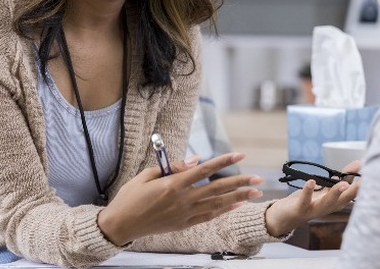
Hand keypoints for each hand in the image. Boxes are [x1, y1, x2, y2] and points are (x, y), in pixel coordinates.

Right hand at [97, 153, 263, 245]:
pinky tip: (236, 205)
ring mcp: (185, 214)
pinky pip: (208, 216)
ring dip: (237, 198)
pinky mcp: (183, 224)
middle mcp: (183, 200)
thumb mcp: (148, 175)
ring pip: (217, 204)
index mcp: (173, 184)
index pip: (204, 170)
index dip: (223, 161)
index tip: (239, 155)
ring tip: (254, 193)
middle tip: (258, 178)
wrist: (121, 224)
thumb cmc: (131, 196)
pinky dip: (223, 210)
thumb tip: (195, 160)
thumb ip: (174, 167)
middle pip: (217, 189)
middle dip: (240, 182)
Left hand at [264, 160, 360, 236]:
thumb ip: (342, 177)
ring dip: (335, 194)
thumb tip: (359, 163)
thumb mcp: (327, 189)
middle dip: (353, 192)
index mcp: (336, 202)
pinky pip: (305, 201)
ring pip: (327, 203)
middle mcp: (328, 208)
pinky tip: (311, 181)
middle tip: (363, 182)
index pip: (351, 194)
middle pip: (343, 201)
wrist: (284, 217)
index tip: (370, 176)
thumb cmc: (308, 202)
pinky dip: (308, 191)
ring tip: (342, 184)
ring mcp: (314, 209)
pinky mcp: (300, 209)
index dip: (361, 186)